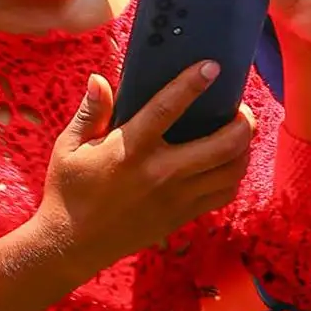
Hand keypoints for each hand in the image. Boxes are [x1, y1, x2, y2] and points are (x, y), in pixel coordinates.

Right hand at [31, 66, 254, 279]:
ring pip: (230, 171)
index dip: (192, 84)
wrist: (72, 243)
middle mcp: (160, 172)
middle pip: (221, 145)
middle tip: (241, 109)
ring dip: (243, 149)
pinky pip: (223, 194)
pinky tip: (228, 163)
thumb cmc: (67, 189)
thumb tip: (99, 79)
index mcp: (129, 149)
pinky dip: (233, 175)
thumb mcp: (68, 147)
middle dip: (241, 123)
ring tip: (240, 134)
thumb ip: (90, 112)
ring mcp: (176, 197)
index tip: (212, 67)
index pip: (168, 109)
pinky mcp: (182, 216)